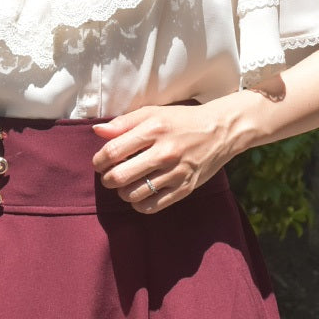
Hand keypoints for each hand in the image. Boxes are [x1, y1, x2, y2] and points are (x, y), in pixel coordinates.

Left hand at [92, 101, 242, 213]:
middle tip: (109, 176)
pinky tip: (139, 194)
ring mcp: (176, 172)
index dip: (99, 161)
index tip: (99, 162)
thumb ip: (123, 122)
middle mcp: (164, 152)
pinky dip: (139, 204)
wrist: (221, 131)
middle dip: (107, 179)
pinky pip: (152, 206)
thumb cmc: (182, 120)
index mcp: (153, 129)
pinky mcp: (185, 188)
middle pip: (119, 177)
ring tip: (125, 184)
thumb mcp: (153, 113)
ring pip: (133, 194)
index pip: (112, 152)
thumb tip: (97, 131)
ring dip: (122, 192)